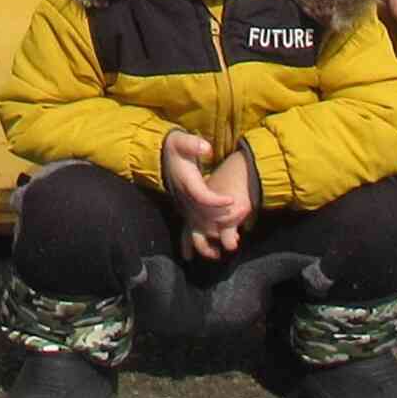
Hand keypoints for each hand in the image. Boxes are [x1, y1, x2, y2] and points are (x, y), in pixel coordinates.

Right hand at [161, 131, 256, 258]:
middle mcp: (183, 197)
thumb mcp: (182, 140)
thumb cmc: (175, 148)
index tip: (231, 200)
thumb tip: (206, 148)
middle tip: (236, 223)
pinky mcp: (182, 208)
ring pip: (193, 227)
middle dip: (218, 222)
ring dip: (204, 240)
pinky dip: (188, 243)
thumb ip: (194, 144)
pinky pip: (185, 228)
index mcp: (186, 182)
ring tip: (216, 253)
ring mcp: (182, 205)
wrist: (160, 154)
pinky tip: (190, 257)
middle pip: (201, 216)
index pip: (202, 196)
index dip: (217, 200)